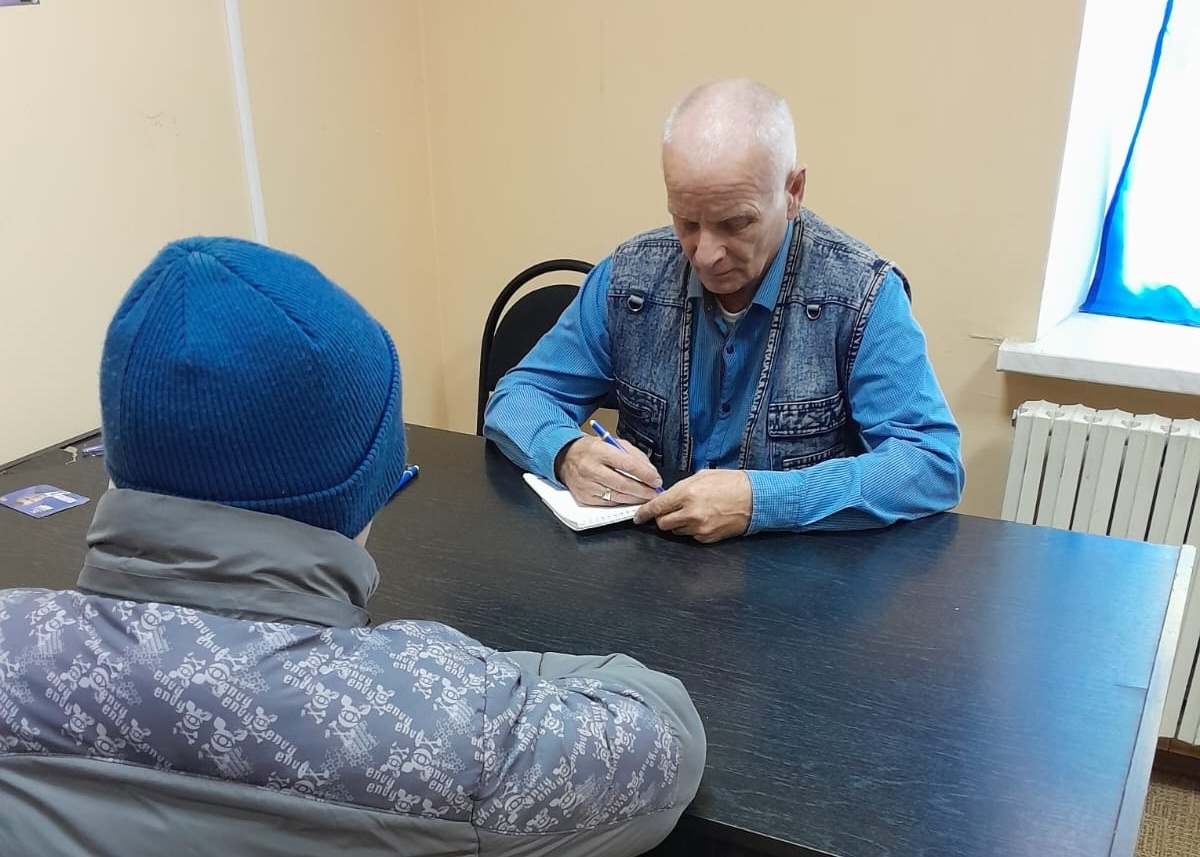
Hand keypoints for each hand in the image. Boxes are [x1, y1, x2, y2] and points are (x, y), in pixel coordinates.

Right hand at [557, 436, 662, 505]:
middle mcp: (590, 468)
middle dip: (643, 491)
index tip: (656, 480)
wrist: (565, 457)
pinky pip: (608, 503)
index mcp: (598, 451)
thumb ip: (632, 454)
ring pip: (616, 496)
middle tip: (655, 493)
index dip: (644, 474)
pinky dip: (622, 502)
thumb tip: (650, 471)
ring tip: (647, 498)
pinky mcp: (583, 497)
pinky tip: (631, 500)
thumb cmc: (592, 450)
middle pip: (623, 484)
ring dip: (635, 499)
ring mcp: (586, 485)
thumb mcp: (612, 442)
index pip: (627, 464)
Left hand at [633, 469, 751, 543]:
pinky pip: (690, 536)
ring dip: (677, 523)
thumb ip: (680, 487)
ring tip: (692, 512)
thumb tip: (666, 496)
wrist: (755, 499)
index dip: (644, 513)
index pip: (656, 507)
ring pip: (676, 531)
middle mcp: (691, 513)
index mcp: (687, 493)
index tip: (638, 516)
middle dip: (662, 518)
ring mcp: (699, 528)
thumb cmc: (732, 483)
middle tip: (669, 510)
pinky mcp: (707, 538)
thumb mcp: (702, 476)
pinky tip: (703, 519)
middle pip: (663, 523)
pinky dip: (691, 529)